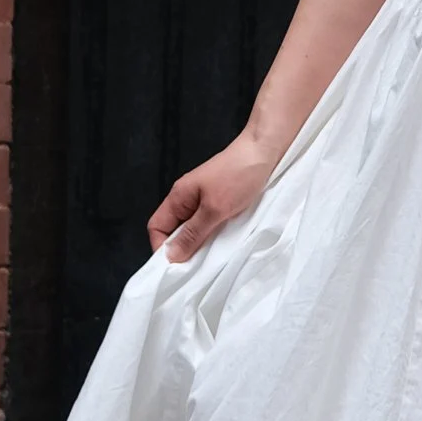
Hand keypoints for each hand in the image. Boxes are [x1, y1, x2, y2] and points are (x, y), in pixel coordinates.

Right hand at [149, 129, 279, 261]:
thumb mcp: (214, 210)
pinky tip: (224, 242)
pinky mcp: (220, 201)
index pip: (157, 227)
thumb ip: (192, 233)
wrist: (264, 151)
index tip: (175, 268)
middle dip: (182, 249)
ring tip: (211, 258)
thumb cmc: (238, 175)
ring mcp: (203, 199)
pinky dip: (214, 234)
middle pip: (174, 230)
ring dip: (200, 243)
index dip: (161, 248)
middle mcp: (187, 198)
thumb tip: (170, 255)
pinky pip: (209, 223)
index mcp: (178, 197)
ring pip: (193, 229)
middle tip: (195, 269)